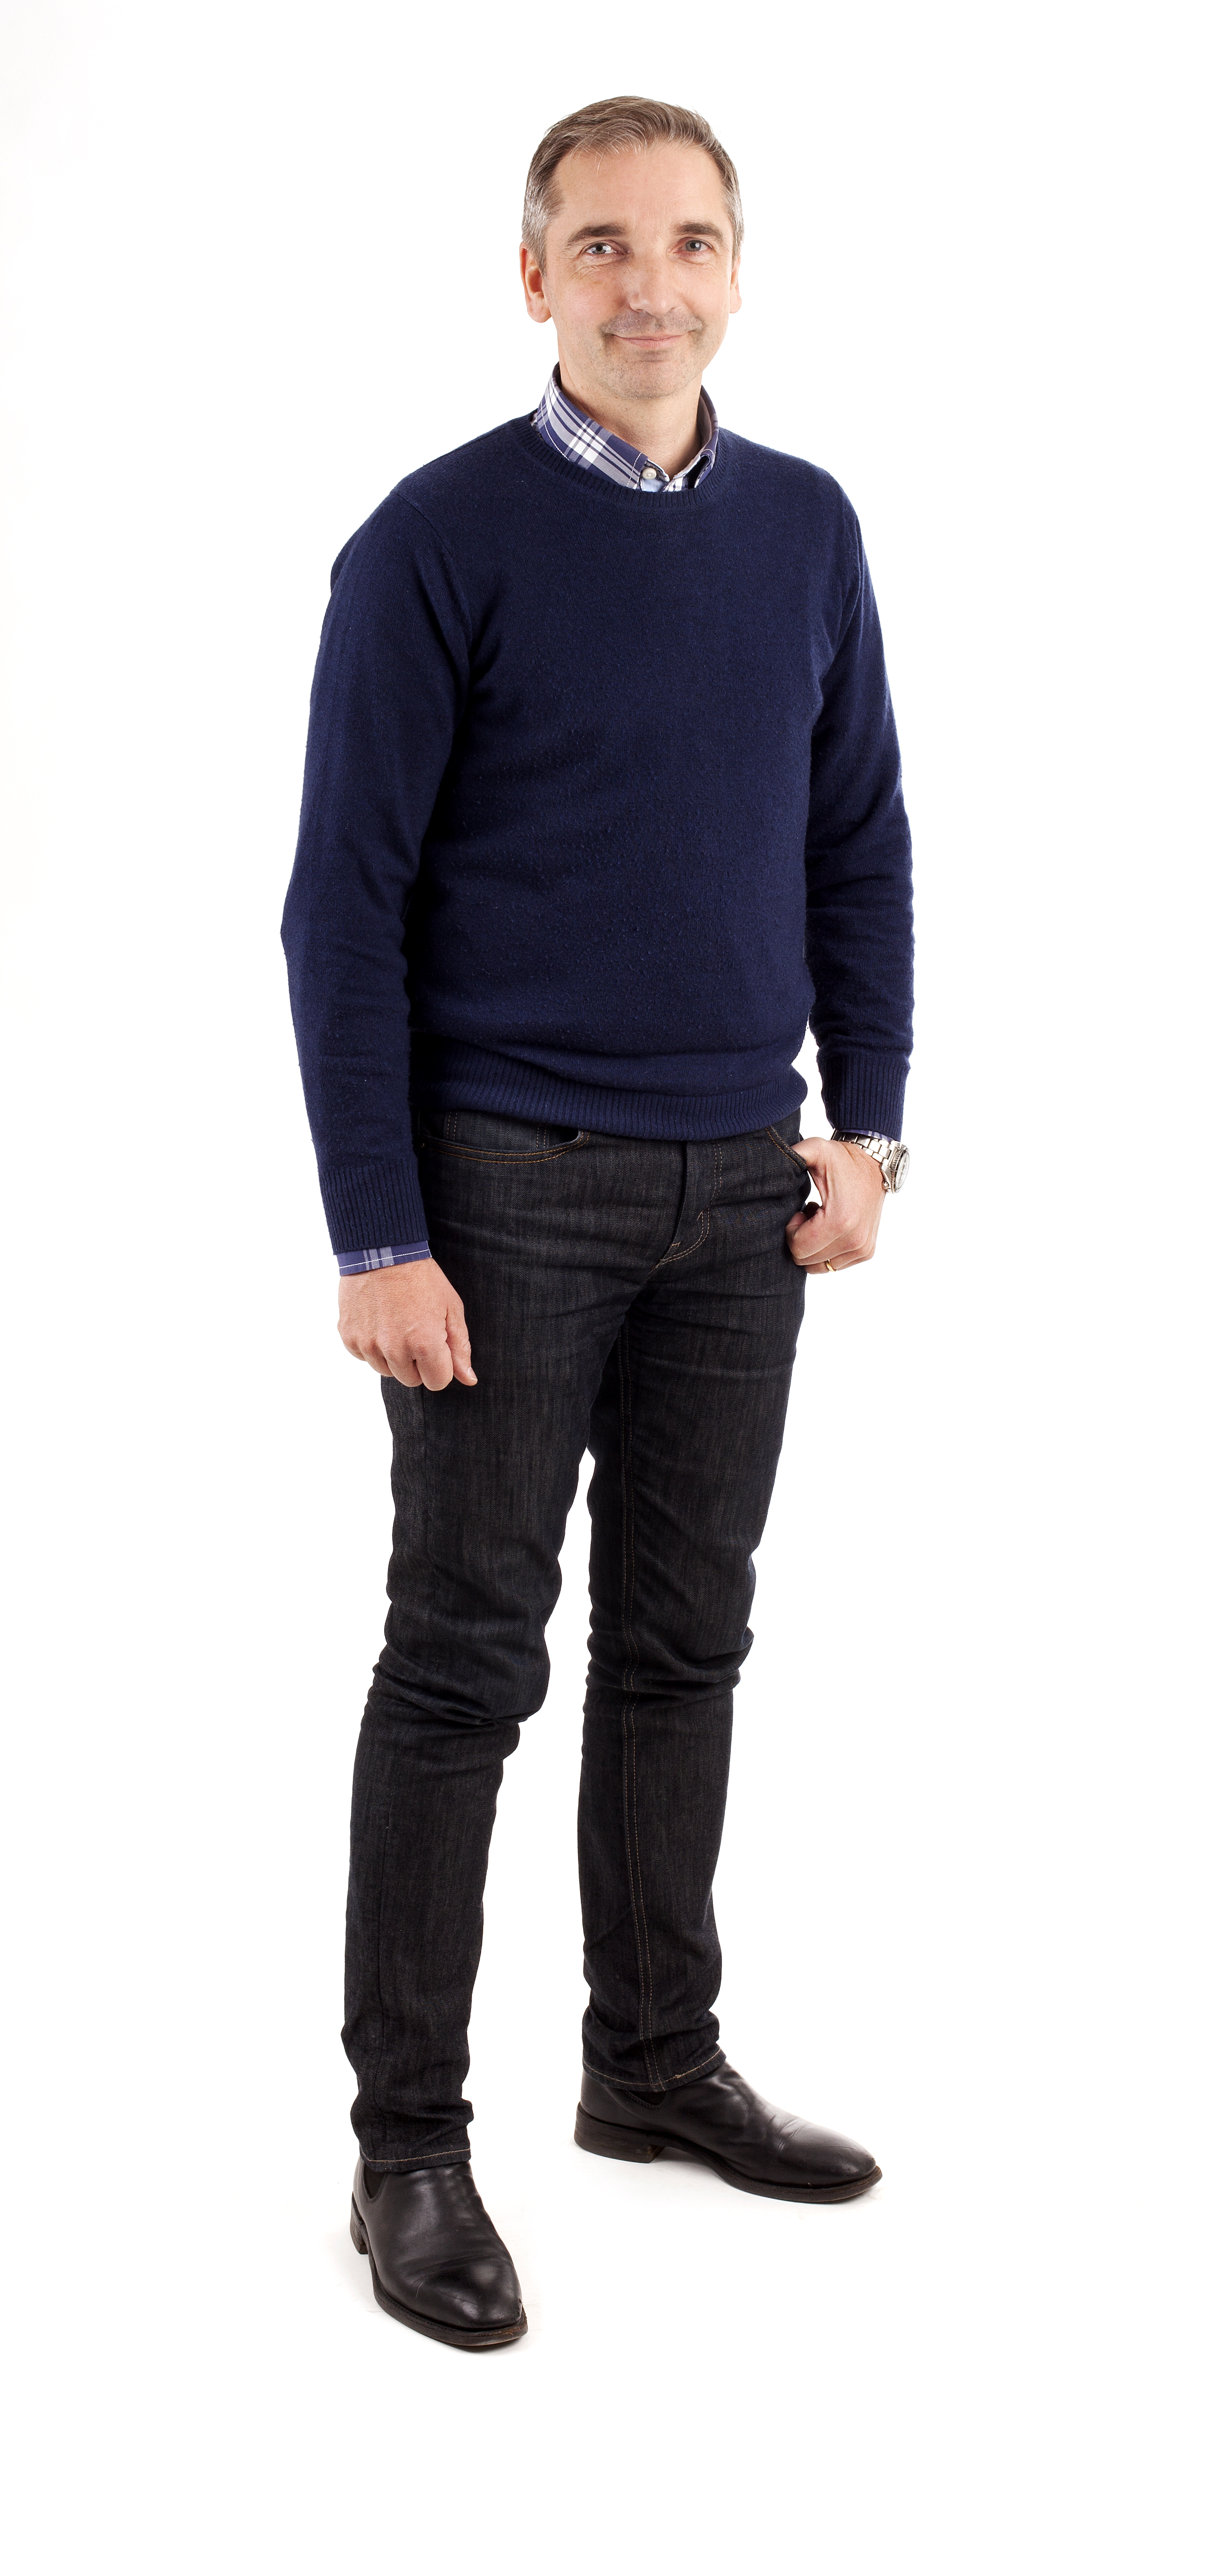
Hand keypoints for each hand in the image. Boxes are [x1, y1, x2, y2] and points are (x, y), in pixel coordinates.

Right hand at [338, 1257, 475, 1389]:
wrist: (383, 1250)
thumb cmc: (422, 1278)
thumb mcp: (451, 1308)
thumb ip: (460, 1348)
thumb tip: (468, 1380)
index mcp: (424, 1344)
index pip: (437, 1382)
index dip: (440, 1366)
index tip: (437, 1346)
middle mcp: (394, 1349)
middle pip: (411, 1380)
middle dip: (417, 1362)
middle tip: (416, 1331)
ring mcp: (368, 1344)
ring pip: (386, 1371)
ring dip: (393, 1356)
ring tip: (397, 1324)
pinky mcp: (349, 1336)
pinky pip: (364, 1356)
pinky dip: (372, 1345)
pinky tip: (379, 1321)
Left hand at [785, 1137, 884, 1272]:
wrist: (874, 1164)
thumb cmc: (842, 1159)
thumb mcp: (815, 1150)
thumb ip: (793, 1155)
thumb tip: (773, 1160)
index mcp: (840, 1221)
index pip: (798, 1249)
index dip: (791, 1231)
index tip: (799, 1211)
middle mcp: (854, 1240)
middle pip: (806, 1261)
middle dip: (800, 1240)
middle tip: (808, 1215)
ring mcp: (862, 1249)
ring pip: (819, 1266)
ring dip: (813, 1246)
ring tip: (819, 1221)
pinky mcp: (866, 1252)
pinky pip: (834, 1265)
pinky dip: (826, 1250)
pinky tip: (830, 1227)